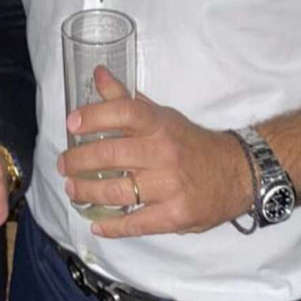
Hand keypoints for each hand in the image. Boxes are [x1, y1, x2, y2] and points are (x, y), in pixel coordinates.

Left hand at [59, 67, 249, 237]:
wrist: (236, 172)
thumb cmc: (190, 142)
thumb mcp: (163, 116)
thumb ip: (127, 100)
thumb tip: (98, 73)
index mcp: (160, 125)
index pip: (125, 112)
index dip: (95, 115)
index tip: (72, 123)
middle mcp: (163, 153)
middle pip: (111, 155)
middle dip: (79, 161)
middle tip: (63, 164)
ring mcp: (169, 186)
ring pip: (118, 191)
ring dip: (88, 193)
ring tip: (72, 190)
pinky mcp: (175, 216)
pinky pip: (136, 223)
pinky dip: (112, 226)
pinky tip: (96, 224)